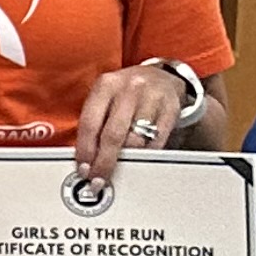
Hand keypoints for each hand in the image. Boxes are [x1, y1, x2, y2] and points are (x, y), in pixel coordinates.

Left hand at [69, 62, 190, 183]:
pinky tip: (139, 161)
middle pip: (113, 135)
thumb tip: (84, 157)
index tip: (83, 169)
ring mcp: (153, 98)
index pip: (90, 123)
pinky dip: (146, 155)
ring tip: (118, 171)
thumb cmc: (126, 92)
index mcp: (106, 85)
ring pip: (136, 141)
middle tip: (99, 179)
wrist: (162, 76)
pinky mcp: (171, 109)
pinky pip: (157, 141)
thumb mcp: (105, 96)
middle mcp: (129, 89)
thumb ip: (94, 121)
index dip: (86, 150)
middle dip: (104, 162)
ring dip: (125, 161)